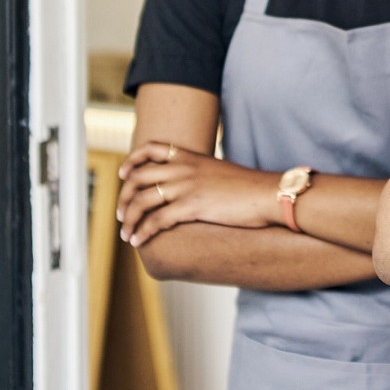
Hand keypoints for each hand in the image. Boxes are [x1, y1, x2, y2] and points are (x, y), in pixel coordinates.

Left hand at [117, 142, 277, 246]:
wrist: (268, 194)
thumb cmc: (249, 188)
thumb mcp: (219, 172)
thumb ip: (200, 174)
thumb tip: (191, 188)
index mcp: (190, 156)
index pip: (151, 148)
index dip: (132, 160)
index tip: (124, 174)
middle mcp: (183, 168)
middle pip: (139, 177)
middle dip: (124, 197)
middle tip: (121, 213)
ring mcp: (186, 186)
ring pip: (142, 200)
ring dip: (129, 218)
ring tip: (126, 233)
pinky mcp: (192, 206)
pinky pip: (156, 220)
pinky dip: (143, 231)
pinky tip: (138, 241)